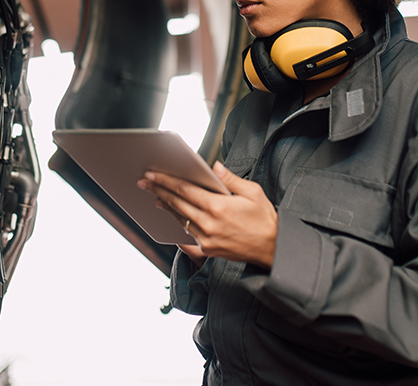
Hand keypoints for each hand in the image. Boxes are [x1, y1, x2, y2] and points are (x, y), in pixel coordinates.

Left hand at [138, 161, 277, 269]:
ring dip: (167, 208)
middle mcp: (209, 224)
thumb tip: (214, 167)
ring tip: (156, 198)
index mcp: (218, 207)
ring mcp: (207, 239)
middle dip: (159, 191)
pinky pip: (187, 237)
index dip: (166, 181)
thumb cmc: (264, 219)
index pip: (185, 190)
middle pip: (177, 204)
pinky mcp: (208, 250)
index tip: (152, 175)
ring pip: (181, 220)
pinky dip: (179, 228)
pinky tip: (172, 221)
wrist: (272, 248)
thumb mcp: (252, 192)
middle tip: (144, 183)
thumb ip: (230, 179)